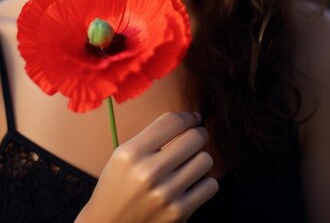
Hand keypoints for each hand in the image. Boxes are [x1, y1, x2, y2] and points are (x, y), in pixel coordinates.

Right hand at [76, 111, 218, 222]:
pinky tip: (192, 183)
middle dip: (198, 134)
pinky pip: (210, 185)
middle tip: (195, 137)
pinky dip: (205, 182)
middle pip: (194, 138)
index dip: (188, 116)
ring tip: (190, 163)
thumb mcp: (124, 154)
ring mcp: (165, 195)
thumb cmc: (119, 185)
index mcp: (132, 152)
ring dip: (200, 159)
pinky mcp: (178, 214)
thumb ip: (153, 136)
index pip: (173, 122)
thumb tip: (191, 119)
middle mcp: (148, 172)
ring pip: (205, 160)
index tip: (193, 118)